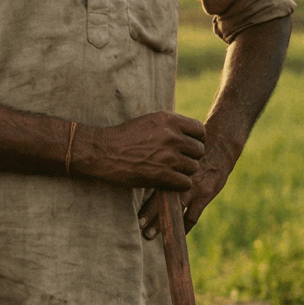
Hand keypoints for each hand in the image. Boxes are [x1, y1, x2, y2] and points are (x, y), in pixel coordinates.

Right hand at [77, 111, 204, 192]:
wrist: (103, 152)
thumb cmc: (124, 137)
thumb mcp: (149, 121)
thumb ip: (170, 125)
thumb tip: (189, 132)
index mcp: (169, 120)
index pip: (200, 130)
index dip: (198, 140)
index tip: (189, 147)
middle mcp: (172, 136)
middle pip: (199, 150)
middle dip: (191, 157)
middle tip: (178, 162)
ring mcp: (168, 156)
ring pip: (194, 167)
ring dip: (185, 172)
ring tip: (171, 172)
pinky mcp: (162, 174)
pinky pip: (185, 182)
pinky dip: (178, 185)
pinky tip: (168, 182)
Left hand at [138, 132, 240, 238]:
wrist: (220, 147)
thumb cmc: (194, 151)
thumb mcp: (178, 152)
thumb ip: (164, 165)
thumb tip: (143, 175)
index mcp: (172, 167)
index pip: (154, 187)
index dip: (144, 200)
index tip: (134, 212)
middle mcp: (181, 178)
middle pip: (161, 200)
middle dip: (149, 215)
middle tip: (138, 226)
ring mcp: (194, 188)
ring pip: (175, 211)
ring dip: (162, 224)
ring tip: (149, 235)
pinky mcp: (206, 195)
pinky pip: (192, 217)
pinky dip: (184, 227)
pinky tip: (177, 234)